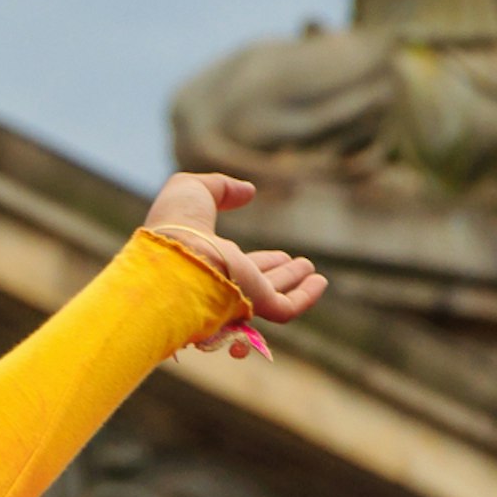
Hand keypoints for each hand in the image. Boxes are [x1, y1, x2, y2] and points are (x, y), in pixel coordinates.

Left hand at [142, 170, 326, 353]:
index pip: (232, 265)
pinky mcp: (254, 303)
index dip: (255, 260)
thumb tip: (247, 192)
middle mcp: (219, 283)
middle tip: (293, 260)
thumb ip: (220, 187)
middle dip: (275, 275)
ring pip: (271, 295)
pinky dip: (305, 297)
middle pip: (253, 283)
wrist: (176, 251)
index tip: (276, 253)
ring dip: (292, 282)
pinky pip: (285, 309)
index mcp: (203, 262)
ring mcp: (237, 297)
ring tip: (311, 268)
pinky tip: (320, 281)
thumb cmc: (176, 222)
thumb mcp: (193, 190)